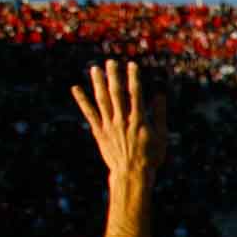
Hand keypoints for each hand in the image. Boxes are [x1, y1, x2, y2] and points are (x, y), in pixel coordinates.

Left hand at [72, 60, 165, 180]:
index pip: (136, 94)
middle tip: (110, 61)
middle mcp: (122, 120)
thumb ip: (159, 114)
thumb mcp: (161, 135)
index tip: (132, 65)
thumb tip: (160, 95)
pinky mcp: (99, 132)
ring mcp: (109, 125)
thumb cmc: (151, 156)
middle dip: (114, 76)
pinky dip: (82, 100)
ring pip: (102, 100)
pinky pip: (90, 113)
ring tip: (94, 69)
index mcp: (139, 120)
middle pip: (117, 93)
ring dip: (98, 83)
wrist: (132, 174)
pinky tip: (76, 88)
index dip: (133, 78)